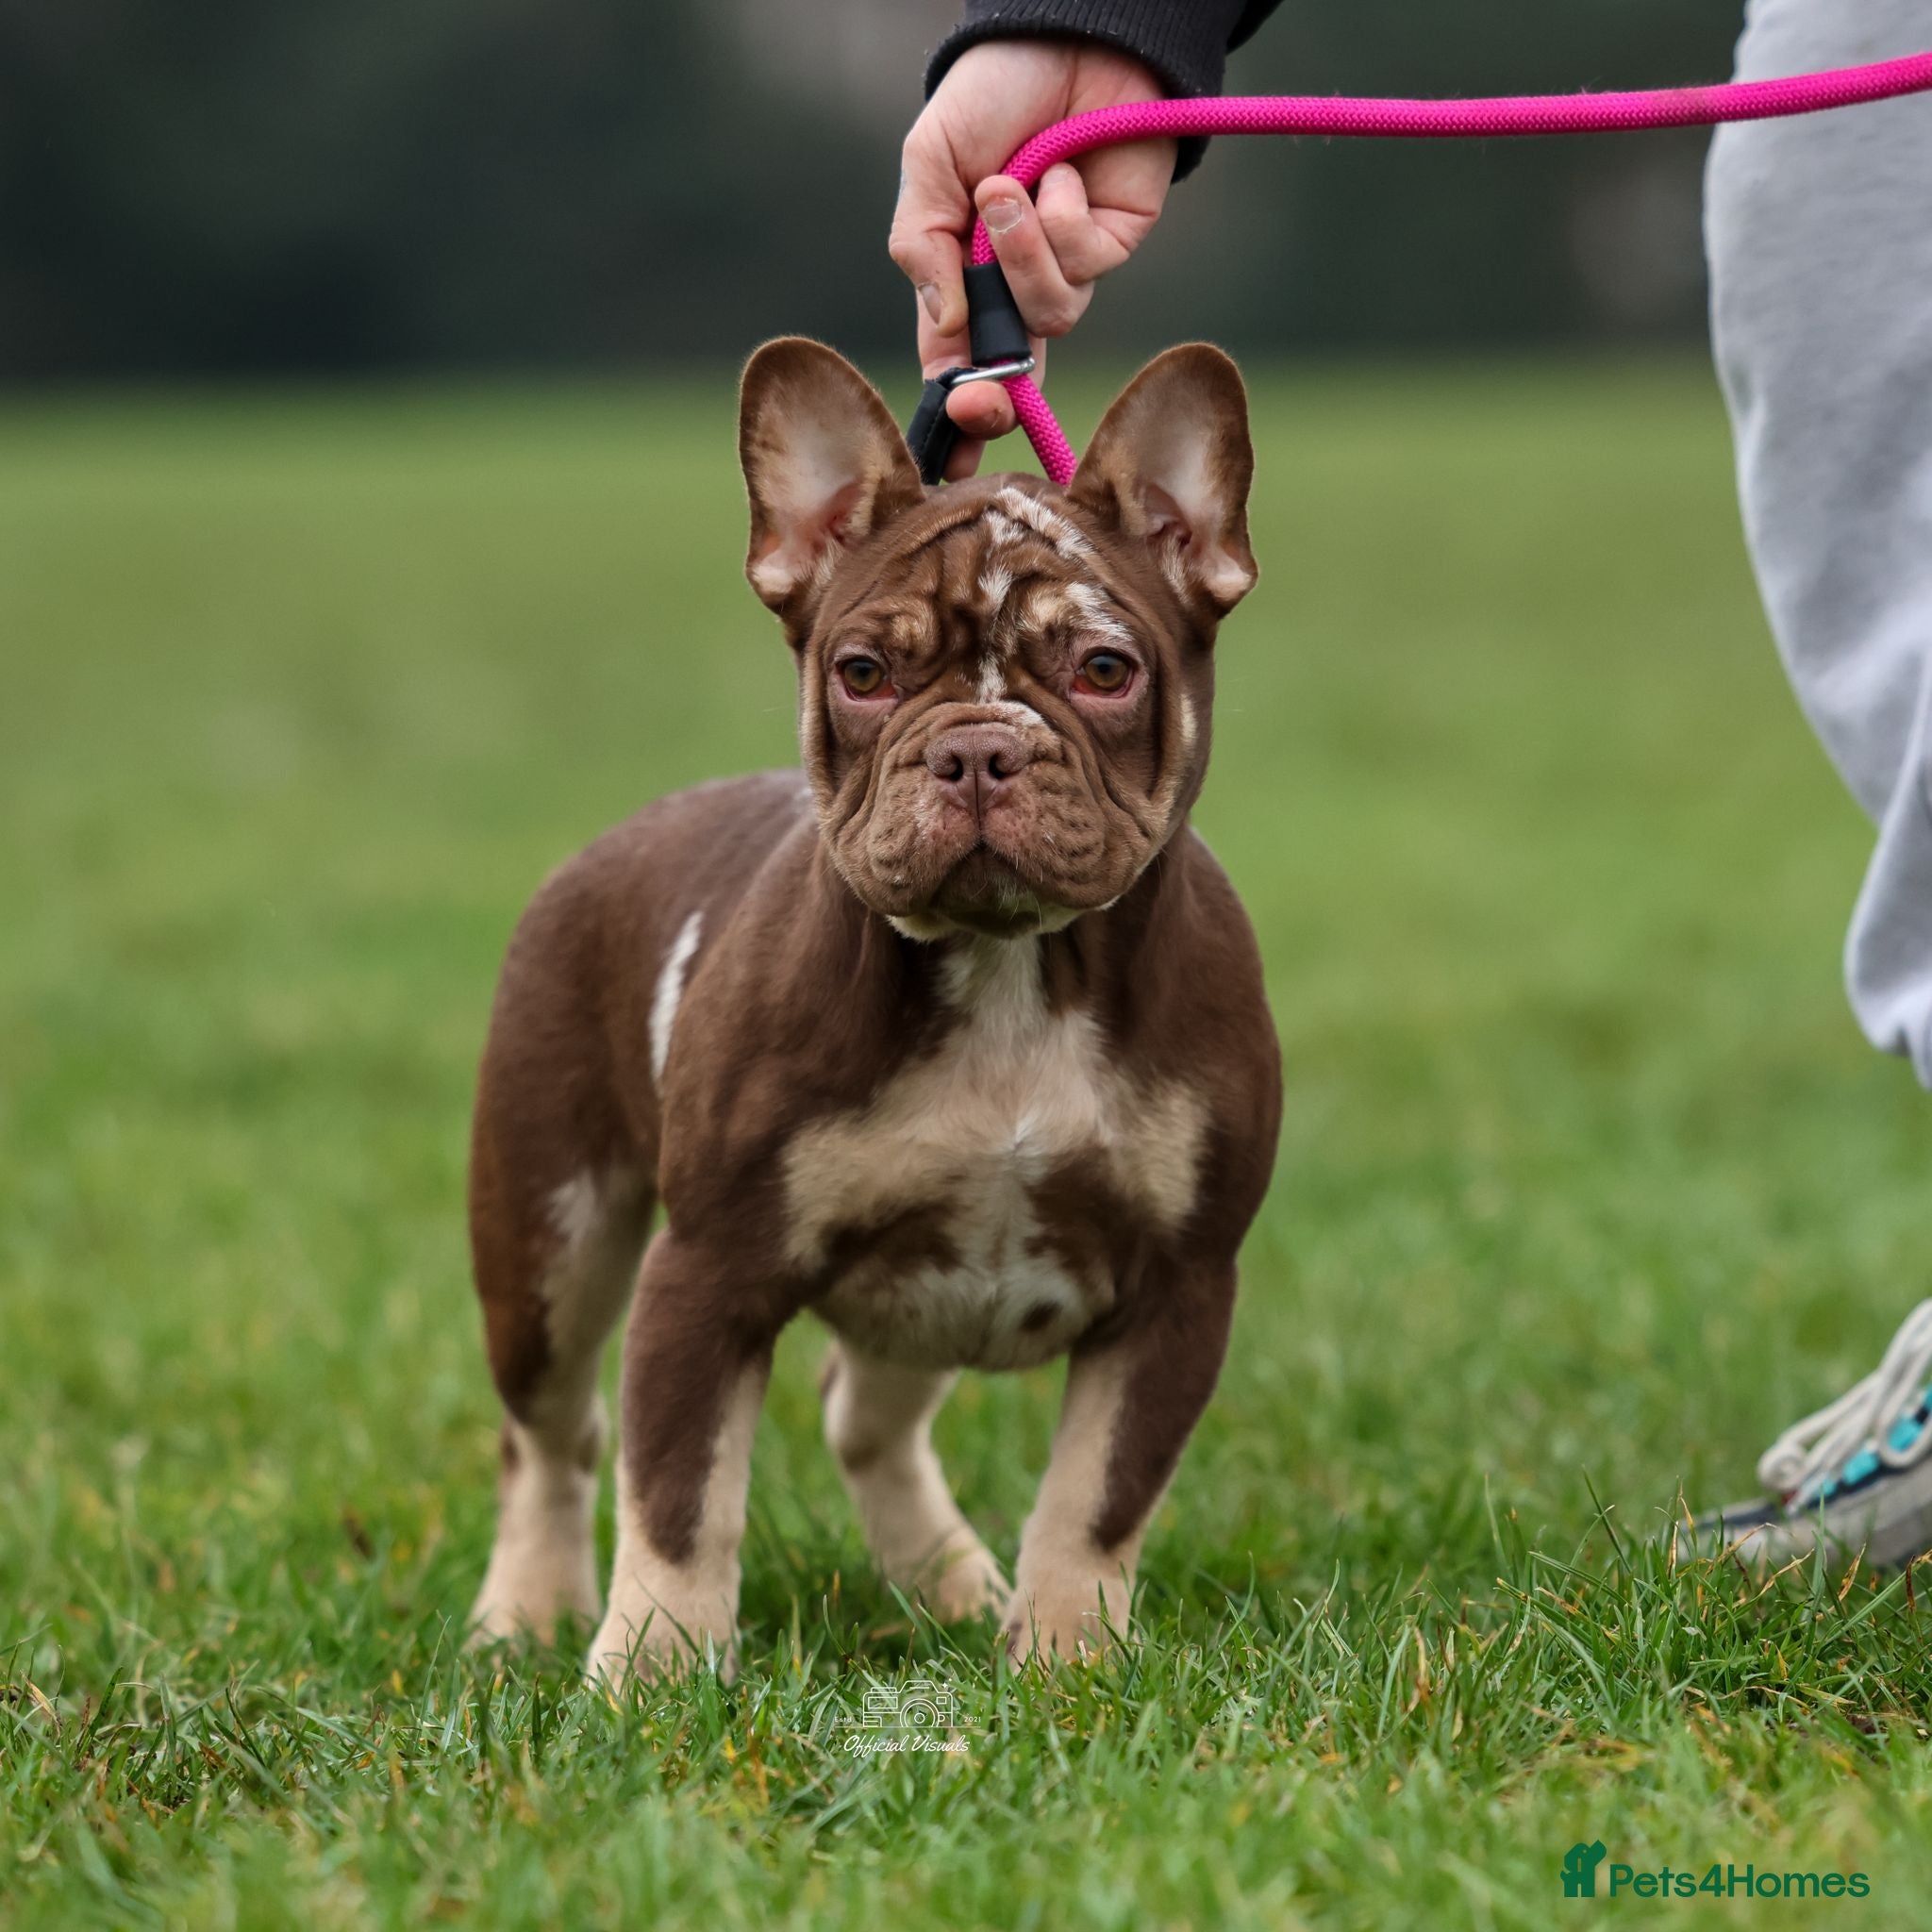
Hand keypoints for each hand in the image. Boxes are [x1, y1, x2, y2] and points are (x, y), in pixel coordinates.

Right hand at [890, 41, 1176, 477]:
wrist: (1065, 35)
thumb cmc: (989, 96)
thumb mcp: (928, 165)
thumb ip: (921, 246)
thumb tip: (947, 330)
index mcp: (965, 279)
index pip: (957, 365)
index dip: (953, 418)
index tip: (943, 461)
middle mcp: (1019, 287)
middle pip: (1014, 373)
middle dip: (995, 394)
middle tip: (982, 400)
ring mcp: (1070, 270)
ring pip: (1048, 314)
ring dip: (1022, 255)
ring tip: (1011, 185)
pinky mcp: (1115, 245)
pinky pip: (1083, 263)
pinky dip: (1062, 213)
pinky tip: (1062, 168)